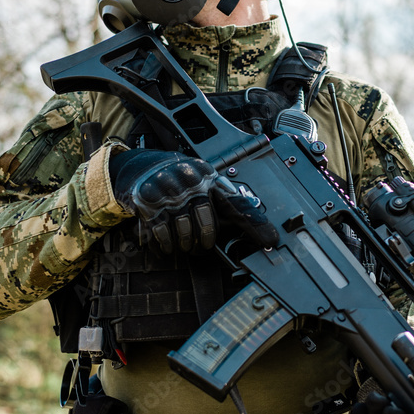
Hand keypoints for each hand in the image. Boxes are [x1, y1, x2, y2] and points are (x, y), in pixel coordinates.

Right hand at [109, 148, 278, 253]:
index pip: (235, 204)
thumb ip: (228, 206)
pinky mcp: (147, 203)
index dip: (254, 225)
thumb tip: (259, 231)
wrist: (142, 169)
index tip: (270, 241)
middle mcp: (189, 180)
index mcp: (208, 176)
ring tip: (183, 242)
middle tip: (200, 244)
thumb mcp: (206, 186)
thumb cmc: (181, 182)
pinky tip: (167, 243)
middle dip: (204, 240)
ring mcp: (167, 191)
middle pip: (207, 224)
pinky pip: (162, 234)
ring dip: (184, 244)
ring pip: (184, 232)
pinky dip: (166, 245)